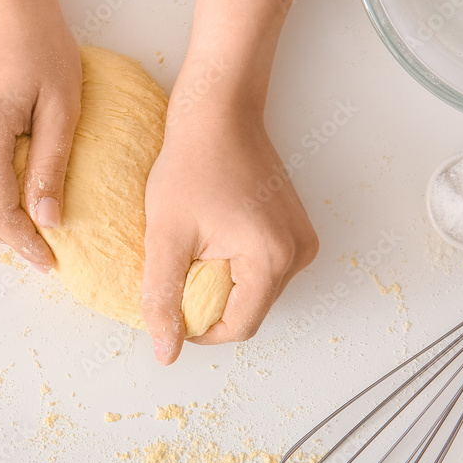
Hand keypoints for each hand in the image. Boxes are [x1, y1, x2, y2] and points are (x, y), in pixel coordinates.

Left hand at [142, 63, 317, 363]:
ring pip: (254, 289)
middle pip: (248, 309)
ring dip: (219, 282)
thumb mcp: (166, 235)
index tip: (168, 304)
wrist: (217, 112)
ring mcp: (300, 240)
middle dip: (207, 300)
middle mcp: (298, 254)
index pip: (237, 327)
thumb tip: (164, 351)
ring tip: (192, 245)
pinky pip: (261, 266)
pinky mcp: (293, 227)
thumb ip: (162, 296)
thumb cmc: (191, 164)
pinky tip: (209, 236)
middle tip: (176, 265)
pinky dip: (232, 264)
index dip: (197, 328)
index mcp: (273, 260)